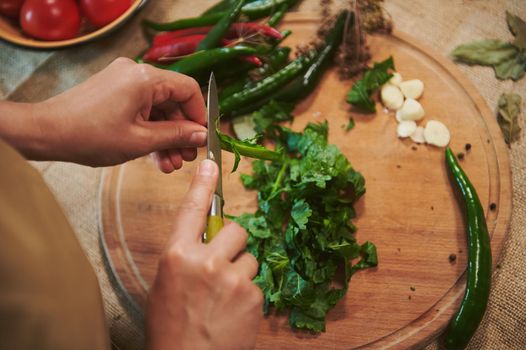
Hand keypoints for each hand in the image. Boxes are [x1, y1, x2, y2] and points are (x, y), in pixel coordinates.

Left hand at [30, 57, 206, 171]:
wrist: (46, 133)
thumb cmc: (90, 136)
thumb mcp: (141, 140)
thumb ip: (176, 136)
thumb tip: (203, 135)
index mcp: (145, 78)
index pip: (188, 90)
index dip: (199, 116)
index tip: (203, 139)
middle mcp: (136, 73)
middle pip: (173, 101)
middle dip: (181, 132)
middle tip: (187, 158)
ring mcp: (124, 81)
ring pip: (158, 109)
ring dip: (166, 136)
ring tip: (171, 164)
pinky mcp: (115, 91)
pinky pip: (142, 109)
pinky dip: (150, 130)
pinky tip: (156, 156)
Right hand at [146, 159, 262, 349]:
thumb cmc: (171, 327)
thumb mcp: (166, 285)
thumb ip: (185, 257)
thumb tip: (205, 240)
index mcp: (177, 256)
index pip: (191, 210)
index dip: (202, 184)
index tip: (211, 164)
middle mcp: (205, 261)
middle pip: (236, 230)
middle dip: (233, 244)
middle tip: (223, 265)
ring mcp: (232, 279)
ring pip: (249, 259)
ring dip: (241, 273)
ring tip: (225, 298)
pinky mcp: (253, 296)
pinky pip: (256, 284)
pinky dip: (247, 296)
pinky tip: (232, 314)